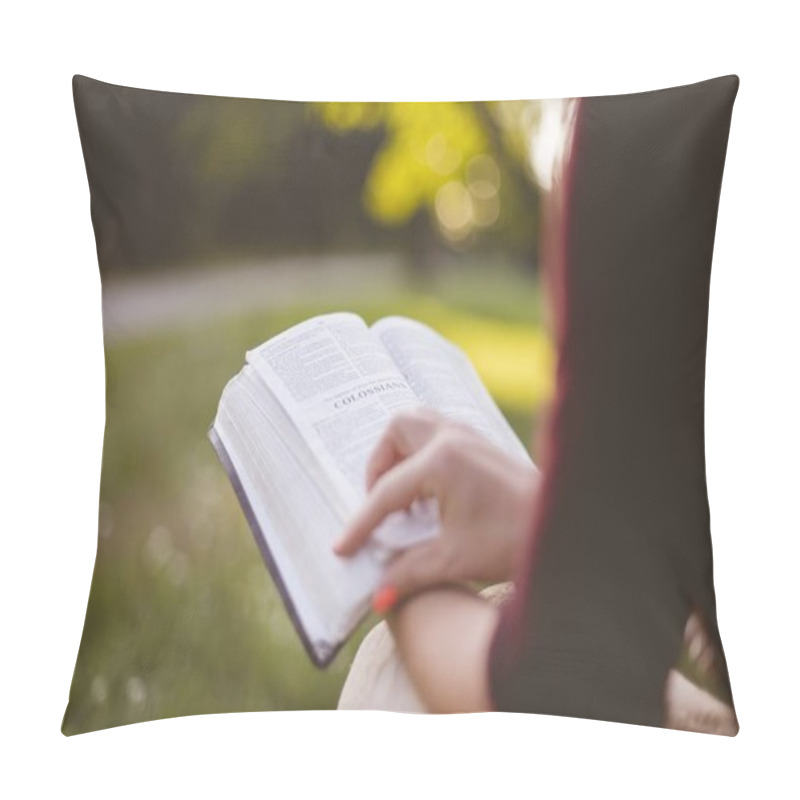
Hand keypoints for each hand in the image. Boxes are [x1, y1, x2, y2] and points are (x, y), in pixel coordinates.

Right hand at [333, 409, 537, 605]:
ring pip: (418, 424)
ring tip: (402, 496)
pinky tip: (428, 493)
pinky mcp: (481, 444)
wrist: (565, 529)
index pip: (387, 492)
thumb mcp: (455, 560)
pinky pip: (437, 434)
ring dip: (400, 454)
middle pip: (396, 430)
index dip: (361, 524)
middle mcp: (453, 438)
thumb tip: (378, 596)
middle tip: (380, 504)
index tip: (342, 548)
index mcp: (442, 461)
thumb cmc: (514, 541)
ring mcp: (470, 436)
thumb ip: (409, 573)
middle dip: (379, 465)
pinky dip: (421, 455)